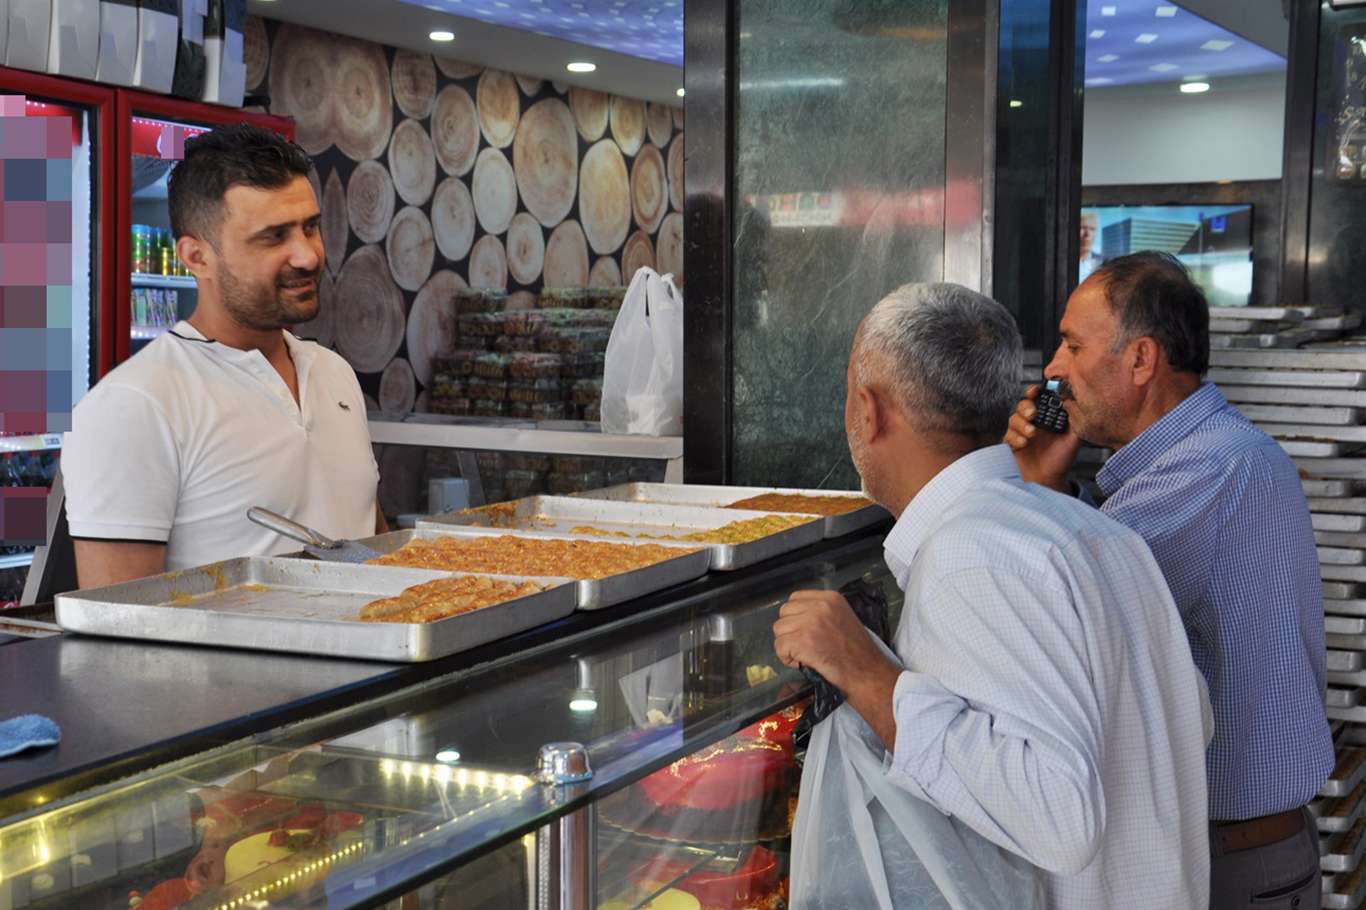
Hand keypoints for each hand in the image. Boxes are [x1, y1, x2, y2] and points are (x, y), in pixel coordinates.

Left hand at [772, 590, 892, 693]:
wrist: (868, 673)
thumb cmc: (859, 652)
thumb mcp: (843, 618)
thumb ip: (821, 613)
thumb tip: (798, 618)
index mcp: (830, 598)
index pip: (795, 598)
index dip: (795, 617)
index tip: (803, 630)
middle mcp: (819, 606)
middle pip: (784, 612)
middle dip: (789, 630)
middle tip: (803, 645)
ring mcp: (810, 622)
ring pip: (779, 630)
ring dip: (787, 645)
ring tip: (804, 655)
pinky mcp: (803, 641)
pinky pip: (779, 647)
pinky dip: (786, 658)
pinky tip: (801, 662)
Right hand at [1003, 385, 1082, 491]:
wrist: (1048, 480)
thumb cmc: (1060, 460)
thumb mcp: (1073, 439)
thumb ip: (1074, 421)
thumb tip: (1073, 401)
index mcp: (1046, 418)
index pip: (1038, 399)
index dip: (1035, 392)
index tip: (1037, 391)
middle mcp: (1032, 423)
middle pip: (1023, 405)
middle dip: (1027, 407)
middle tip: (1033, 414)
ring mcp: (1020, 433)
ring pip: (1013, 418)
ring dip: (1021, 424)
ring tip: (1032, 434)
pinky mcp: (1011, 444)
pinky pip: (1007, 435)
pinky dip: (1014, 438)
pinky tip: (1023, 444)